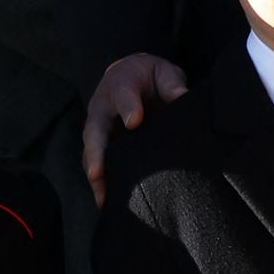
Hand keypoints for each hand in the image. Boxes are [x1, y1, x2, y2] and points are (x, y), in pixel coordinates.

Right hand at [83, 53, 187, 206]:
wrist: (134, 76)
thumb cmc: (151, 76)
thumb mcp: (165, 72)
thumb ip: (172, 83)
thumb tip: (182, 97)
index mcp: (120, 84)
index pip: (123, 94)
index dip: (129, 107)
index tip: (135, 121)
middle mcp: (103, 108)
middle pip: (95, 130)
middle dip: (96, 152)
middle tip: (96, 173)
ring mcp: (100, 128)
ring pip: (92, 152)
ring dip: (95, 175)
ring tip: (103, 199)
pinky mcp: (104, 144)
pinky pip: (99, 163)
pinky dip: (101, 182)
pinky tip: (108, 202)